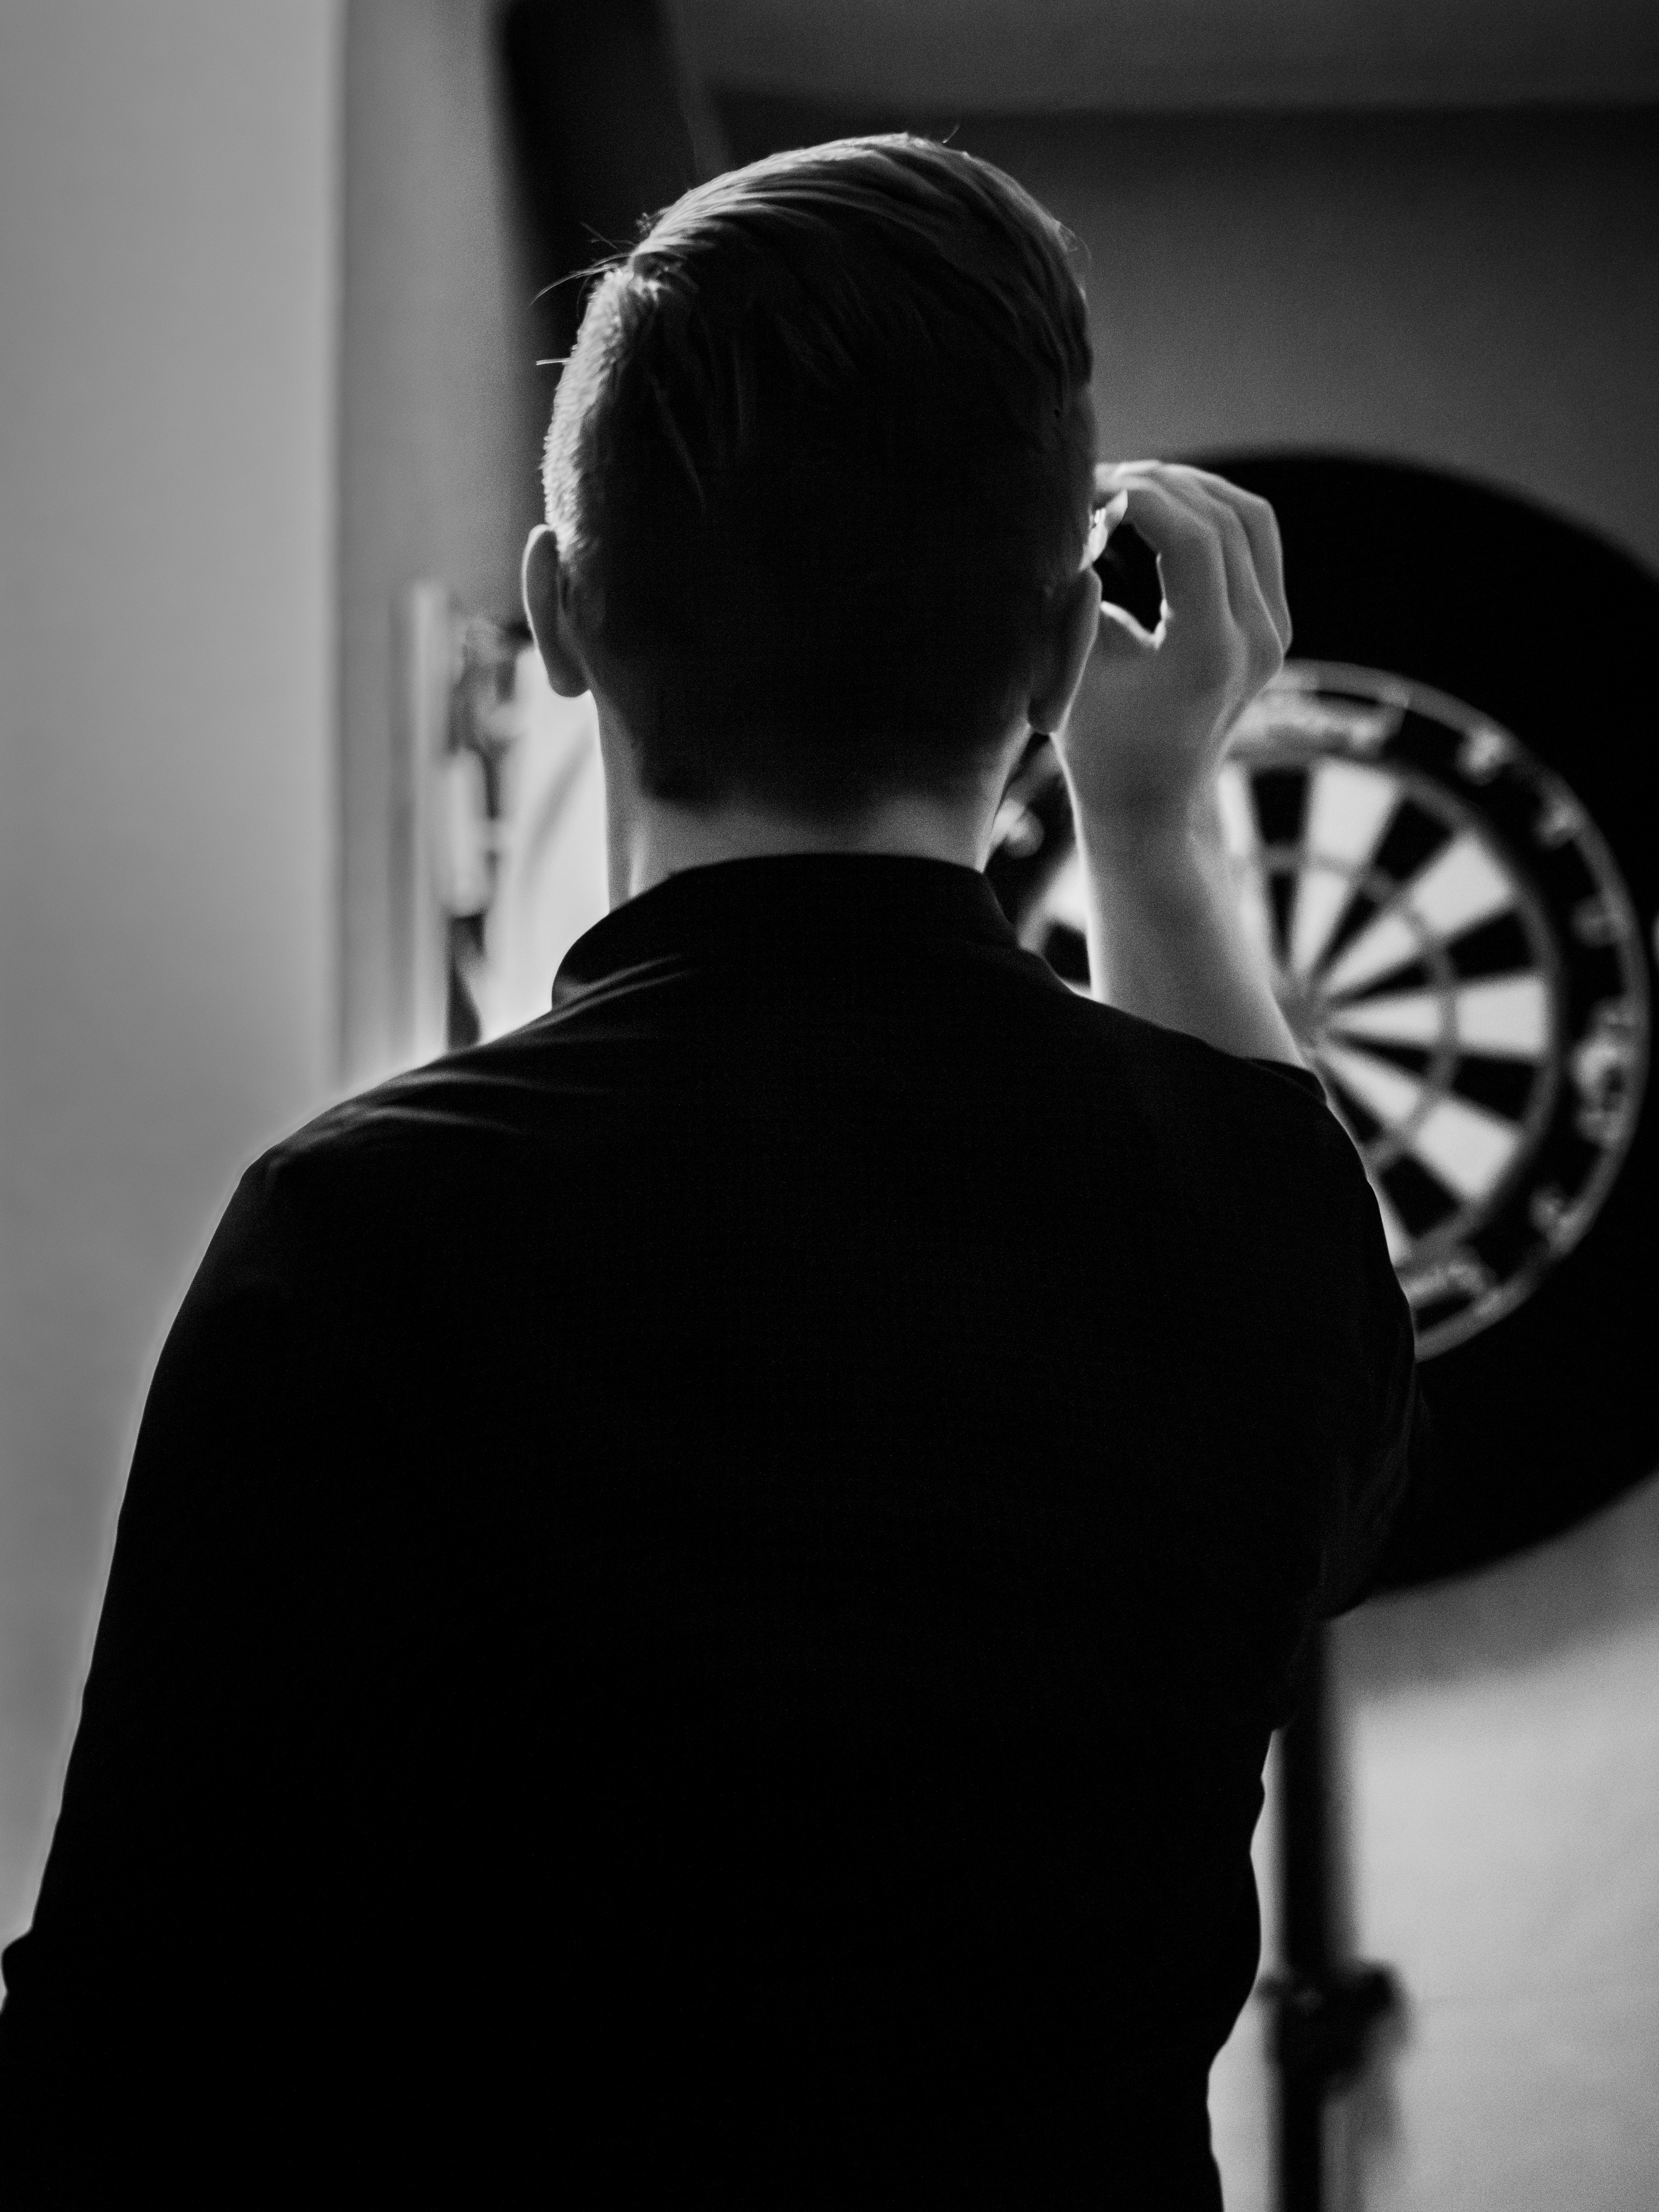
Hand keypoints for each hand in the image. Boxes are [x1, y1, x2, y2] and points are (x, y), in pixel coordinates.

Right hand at [1053, 462, 1290, 851]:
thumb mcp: (1070, 674)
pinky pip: (1257, 539)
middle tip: (1098, 483)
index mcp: (1209, 653)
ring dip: (1188, 488)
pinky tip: (1164, 508)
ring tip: (1130, 486)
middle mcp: (1258, 640)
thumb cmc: (1099, 745)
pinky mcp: (1275, 626)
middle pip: (1220, 516)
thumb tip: (1081, 521)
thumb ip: (1073, 599)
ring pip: (1249, 517)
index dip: (1135, 495)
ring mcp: (1276, 633)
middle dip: (1154, 484)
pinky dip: (1212, 510)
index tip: (1086, 490)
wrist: (1152, 801)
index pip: (1190, 536)